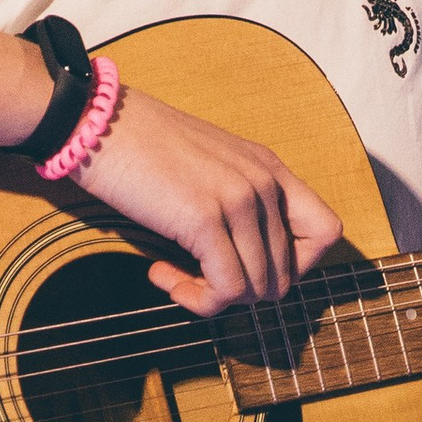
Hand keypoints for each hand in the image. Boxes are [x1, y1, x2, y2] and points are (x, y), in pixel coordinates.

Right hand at [70, 84, 345, 312]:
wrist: (94, 122)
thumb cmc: (139, 149)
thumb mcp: (208, 168)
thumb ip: (237, 203)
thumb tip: (247, 265)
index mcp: (270, 168)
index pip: (327, 232)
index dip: (297, 265)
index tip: (249, 265)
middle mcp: (264, 183)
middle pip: (286, 276)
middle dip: (240, 292)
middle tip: (196, 278)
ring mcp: (239, 200)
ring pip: (255, 291)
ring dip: (211, 299)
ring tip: (174, 277)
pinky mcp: (206, 219)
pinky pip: (225, 290)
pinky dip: (194, 299)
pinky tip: (160, 274)